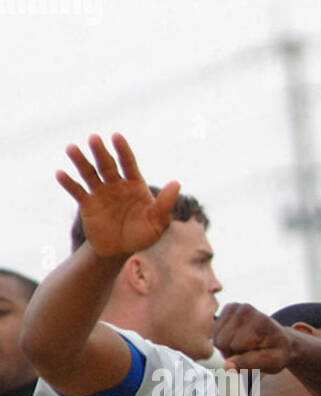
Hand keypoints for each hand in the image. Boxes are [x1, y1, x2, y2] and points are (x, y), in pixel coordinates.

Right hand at [57, 134, 179, 258]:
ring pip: (89, 173)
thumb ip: (165, 204)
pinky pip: (77, 191)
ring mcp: (100, 192)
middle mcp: (116, 184)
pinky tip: (60, 173)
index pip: (128, 163)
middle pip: (107, 165)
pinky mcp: (87, 203)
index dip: (123, 150)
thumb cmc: (144, 235)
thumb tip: (177, 183)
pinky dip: (68, 183)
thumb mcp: (158, 223)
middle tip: (94, 138)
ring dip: (80, 161)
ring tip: (71, 149)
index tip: (116, 136)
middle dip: (100, 152)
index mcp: (135, 185)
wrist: (122, 251)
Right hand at [213, 302, 295, 374]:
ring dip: (228, 348)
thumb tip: (226, 367)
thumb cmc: (277, 353)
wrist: (282, 340)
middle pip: (221, 342)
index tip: (258, 354)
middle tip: (250, 352)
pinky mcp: (228, 308)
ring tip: (246, 346)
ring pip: (216, 338)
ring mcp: (235, 307)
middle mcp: (246, 309)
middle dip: (233, 352)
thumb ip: (249, 365)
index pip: (235, 346)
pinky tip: (239, 338)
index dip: (242, 357)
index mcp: (259, 321)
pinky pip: (214, 333)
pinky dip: (225, 340)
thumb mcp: (271, 363)